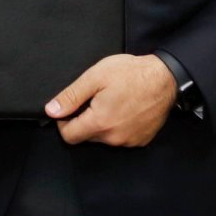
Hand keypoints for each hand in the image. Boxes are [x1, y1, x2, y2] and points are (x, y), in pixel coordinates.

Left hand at [45, 53, 175, 146]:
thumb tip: (51, 111)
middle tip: (94, 99)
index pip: (69, 136)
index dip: (63, 122)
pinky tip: (124, 109)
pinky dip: (118, 126)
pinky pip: (121, 138)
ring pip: (104, 138)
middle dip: (84, 121)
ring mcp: (129, 141)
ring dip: (102, 124)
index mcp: (100, 123)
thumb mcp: (95, 77)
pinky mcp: (141, 140)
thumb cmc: (130, 74)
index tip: (69, 109)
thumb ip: (71, 96)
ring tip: (111, 101)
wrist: (164, 78)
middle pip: (86, 137)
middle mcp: (114, 138)